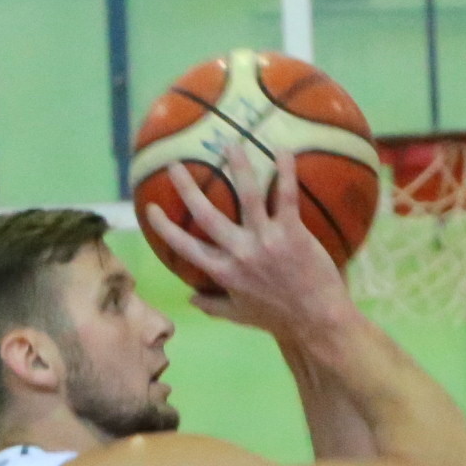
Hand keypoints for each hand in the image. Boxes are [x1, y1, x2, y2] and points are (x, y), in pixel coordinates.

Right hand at [143, 151, 358, 342]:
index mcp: (223, 272)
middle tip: (175, 164)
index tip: (150, 208)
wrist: (315, 322)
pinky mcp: (292, 233)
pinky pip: (286, 196)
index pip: (185, 247)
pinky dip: (285, 171)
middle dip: (187, 188)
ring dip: (238, 166)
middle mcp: (239, 253)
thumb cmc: (278, 319)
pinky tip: (281, 149)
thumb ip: (213, 306)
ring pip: (247, 196)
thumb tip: (190, 300)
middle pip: (206, 215)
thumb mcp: (239, 315)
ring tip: (230, 144)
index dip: (164, 227)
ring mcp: (266, 240)